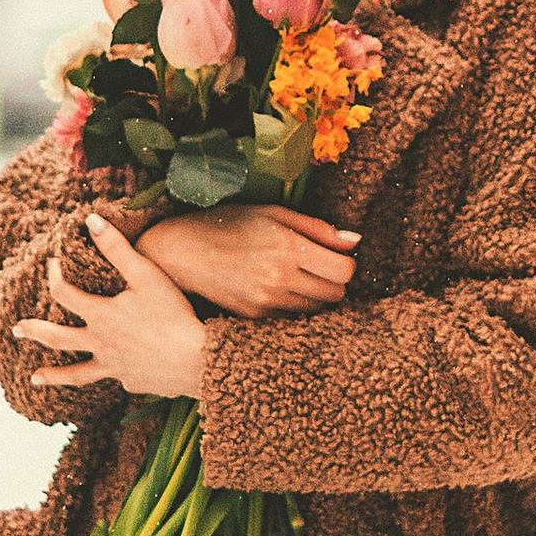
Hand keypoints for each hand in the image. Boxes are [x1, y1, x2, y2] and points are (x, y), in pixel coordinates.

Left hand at [16, 210, 208, 399]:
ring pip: (76, 373)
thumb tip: (90, 220)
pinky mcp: (131, 381)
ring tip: (34, 378)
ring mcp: (114, 367)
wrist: (195, 362)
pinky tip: (113, 376)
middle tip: (16, 331)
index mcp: (100, 315)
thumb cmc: (173, 315)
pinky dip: (110, 374)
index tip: (51, 264)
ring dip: (54, 375)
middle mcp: (100, 343)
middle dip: (35, 332)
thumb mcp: (146, 275)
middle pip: (58, 338)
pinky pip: (114, 378)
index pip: (63, 293)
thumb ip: (116, 248)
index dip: (54, 276)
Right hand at [136, 205, 360, 319]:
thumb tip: (355, 241)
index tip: (336, 256)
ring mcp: (266, 302)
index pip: (344, 270)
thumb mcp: (273, 213)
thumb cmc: (228, 224)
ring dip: (317, 297)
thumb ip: (318, 228)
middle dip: (334, 281)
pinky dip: (296, 311)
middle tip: (318, 268)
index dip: (347, 263)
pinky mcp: (254, 319)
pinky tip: (282, 293)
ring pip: (317, 311)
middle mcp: (279, 278)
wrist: (181, 252)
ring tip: (298, 279)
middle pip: (336, 294)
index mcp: (287, 247)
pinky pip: (294, 322)